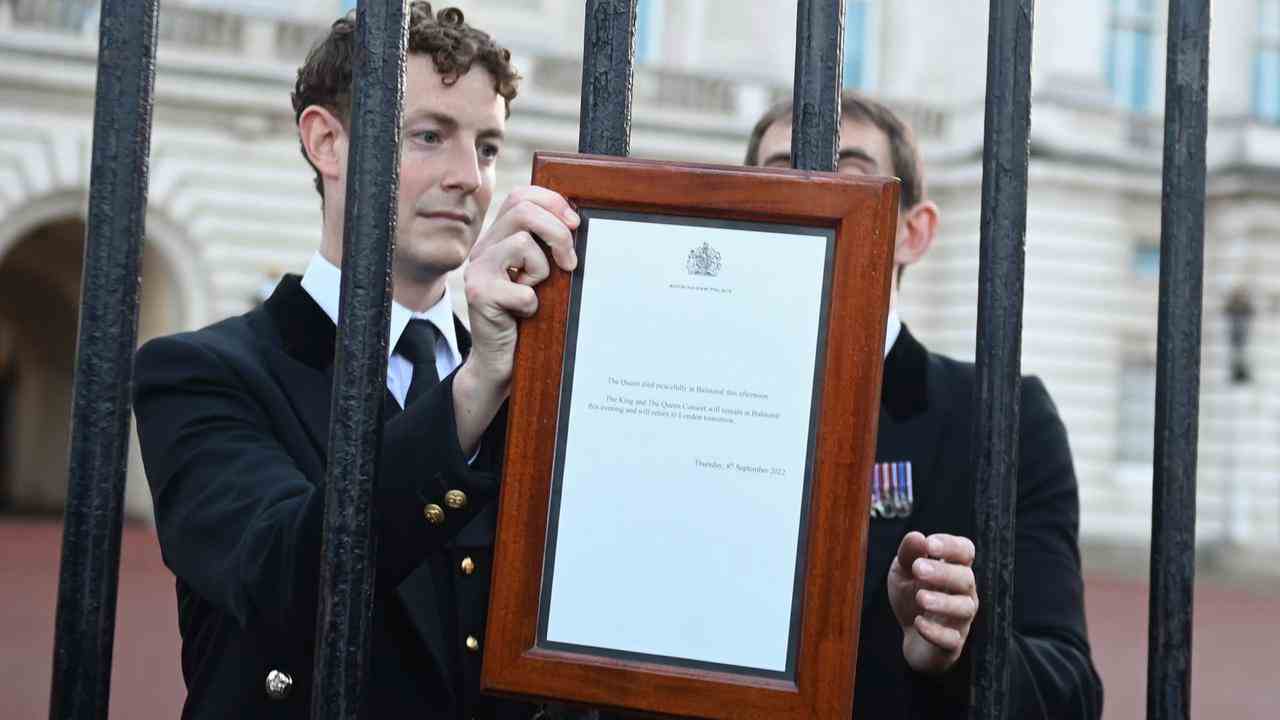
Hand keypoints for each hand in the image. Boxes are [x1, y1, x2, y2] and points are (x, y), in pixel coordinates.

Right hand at [453, 186, 578, 451]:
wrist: (499, 361)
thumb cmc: (526, 316)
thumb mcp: (539, 275)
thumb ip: (547, 246)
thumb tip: (575, 221)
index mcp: (497, 238)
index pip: (521, 196)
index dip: (552, 202)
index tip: (575, 224)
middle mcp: (483, 249)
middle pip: (522, 211)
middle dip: (557, 232)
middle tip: (570, 263)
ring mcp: (477, 270)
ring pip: (523, 244)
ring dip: (543, 272)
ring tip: (535, 293)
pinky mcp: (480, 295)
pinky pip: (524, 289)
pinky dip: (533, 305)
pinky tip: (523, 316)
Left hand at [886, 531, 978, 674]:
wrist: (911, 637)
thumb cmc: (911, 597)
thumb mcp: (903, 572)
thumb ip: (908, 554)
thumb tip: (917, 536)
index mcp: (954, 569)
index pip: (965, 551)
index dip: (951, 546)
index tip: (929, 544)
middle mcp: (964, 593)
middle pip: (966, 578)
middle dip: (944, 572)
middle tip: (918, 569)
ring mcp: (961, 619)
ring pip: (964, 608)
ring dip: (943, 602)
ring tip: (920, 597)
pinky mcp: (952, 644)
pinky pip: (952, 639)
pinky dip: (936, 631)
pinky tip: (918, 622)